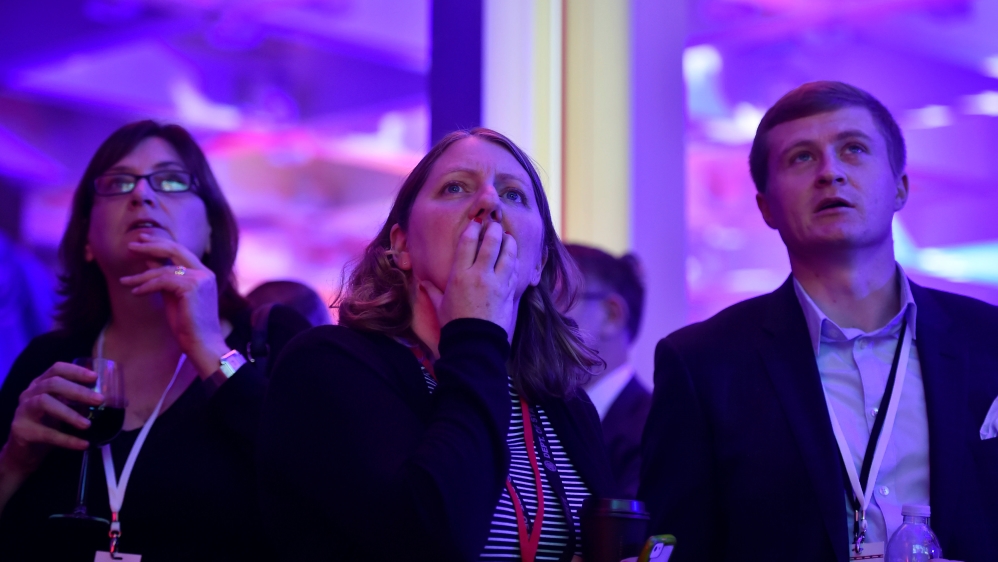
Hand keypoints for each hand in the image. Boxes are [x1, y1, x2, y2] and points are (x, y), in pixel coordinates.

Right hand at [1, 362, 101, 475]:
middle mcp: (30, 393)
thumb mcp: (64, 409)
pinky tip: (83, 444)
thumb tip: (115, 401)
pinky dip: (67, 440)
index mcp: (41, 384)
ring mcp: (23, 410)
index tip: (95, 377)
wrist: (25, 451)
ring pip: (44, 402)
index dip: (76, 371)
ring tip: (87, 425)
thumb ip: (81, 402)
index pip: (57, 369)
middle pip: (53, 384)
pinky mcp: (22, 430)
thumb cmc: (48, 425)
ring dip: (69, 413)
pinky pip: (46, 433)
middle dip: (78, 391)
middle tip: (99, 400)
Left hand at [119, 233, 228, 376]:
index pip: (180, 251)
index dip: (159, 243)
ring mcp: (200, 279)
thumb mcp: (173, 296)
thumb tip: (150, 260)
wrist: (202, 343)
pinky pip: (163, 281)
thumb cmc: (188, 324)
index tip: (142, 241)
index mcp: (203, 273)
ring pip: (164, 270)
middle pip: (174, 250)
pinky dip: (146, 286)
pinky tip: (136, 292)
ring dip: (141, 276)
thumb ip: (165, 278)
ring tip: (125, 282)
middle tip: (130, 246)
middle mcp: (204, 273)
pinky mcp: (192, 287)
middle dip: (150, 246)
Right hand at [421, 219, 518, 336]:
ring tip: (508, 236)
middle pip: (491, 242)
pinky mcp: (509, 292)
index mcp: (459, 275)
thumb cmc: (455, 325)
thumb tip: (421, 282)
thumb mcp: (440, 305)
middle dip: (494, 229)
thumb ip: (431, 291)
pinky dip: (514, 260)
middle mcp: (479, 275)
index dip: (473, 228)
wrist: (475, 344)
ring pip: (508, 253)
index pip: (467, 242)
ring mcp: (497, 283)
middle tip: (495, 224)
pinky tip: (513, 257)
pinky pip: (514, 270)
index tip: (476, 221)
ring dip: (509, 242)